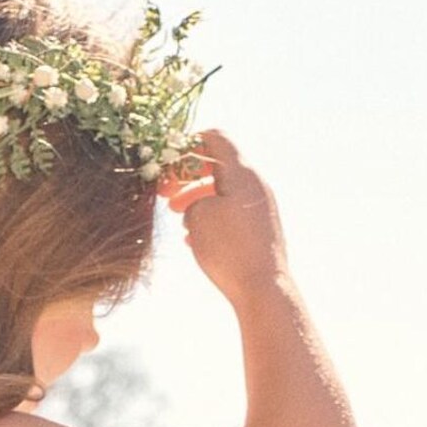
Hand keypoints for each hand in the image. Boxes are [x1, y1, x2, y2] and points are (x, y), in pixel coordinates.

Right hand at [162, 128, 289, 306]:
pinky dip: (211, 215)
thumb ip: (193, 201)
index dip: (189, 143)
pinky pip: (232, 212)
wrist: (262, 287)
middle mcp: (255, 184)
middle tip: (163, 192)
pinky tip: (193, 236)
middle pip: (218, 166)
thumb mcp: (197, 217)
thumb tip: (198, 206)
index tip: (168, 159)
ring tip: (176, 216)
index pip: (216, 139)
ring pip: (224, 191)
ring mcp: (260, 206)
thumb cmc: (228, 249)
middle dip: (188, 177)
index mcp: (241, 172)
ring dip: (197, 198)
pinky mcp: (261, 228)